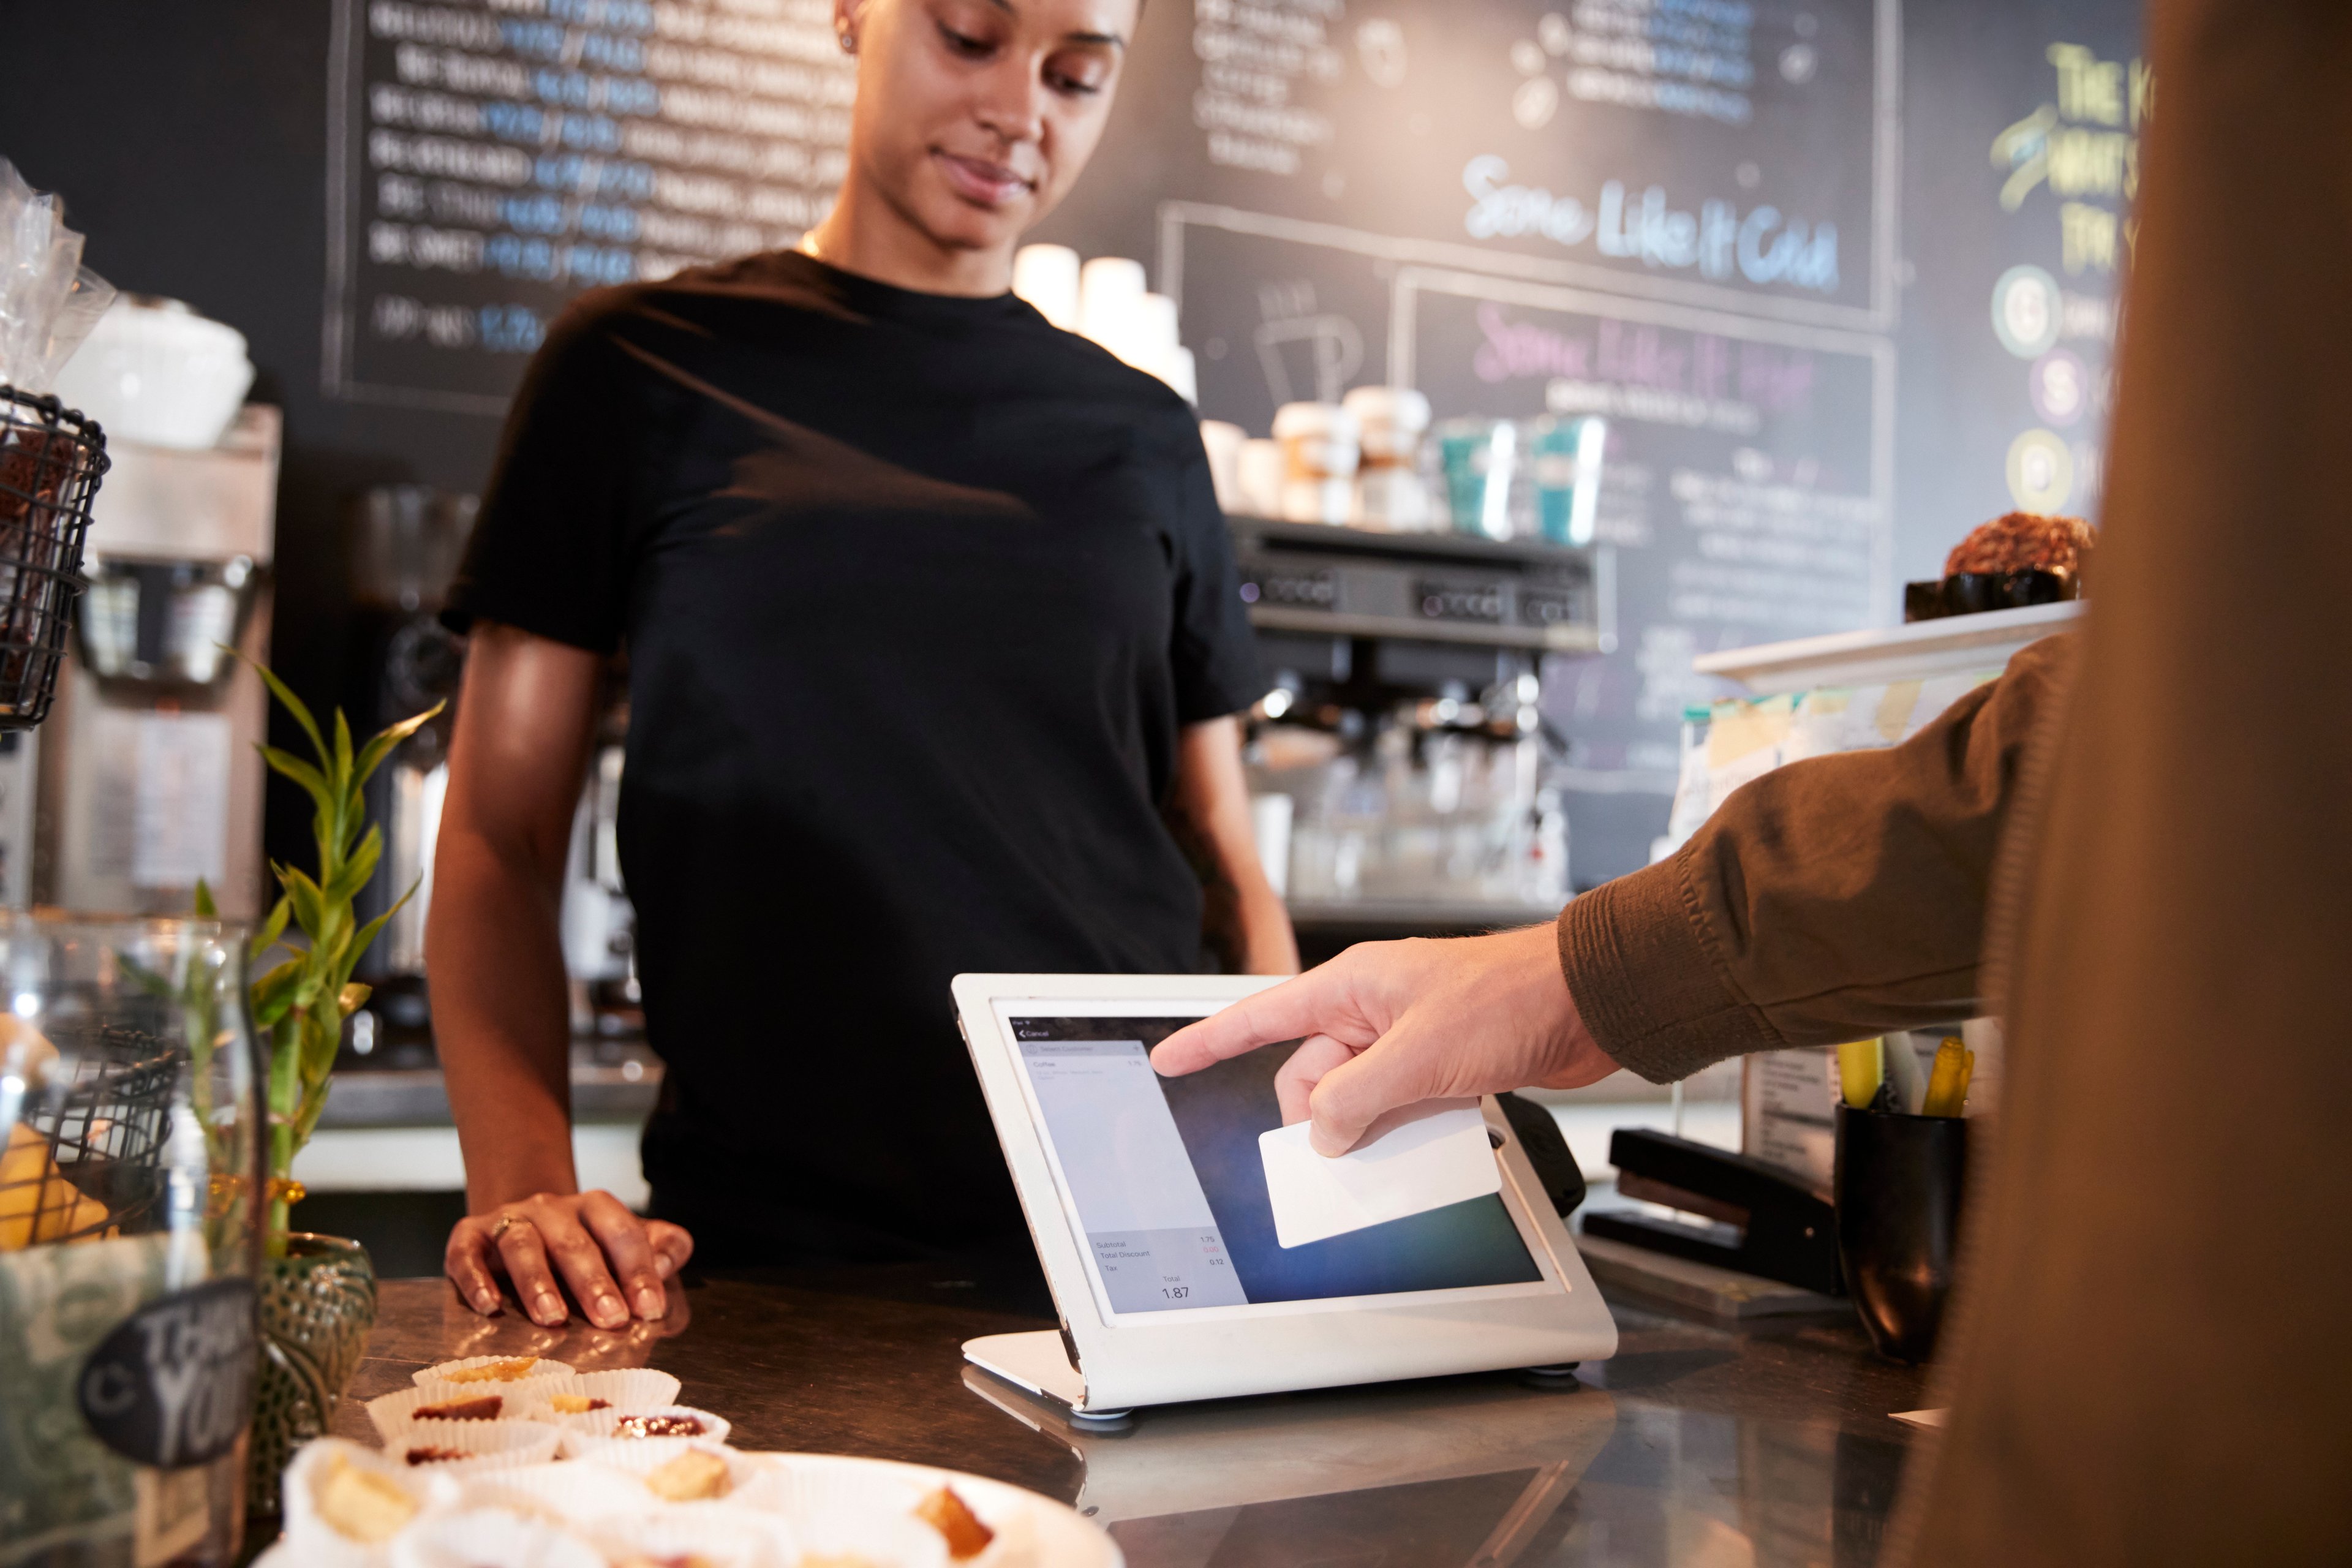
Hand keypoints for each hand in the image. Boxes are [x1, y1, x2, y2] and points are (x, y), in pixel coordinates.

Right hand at [445, 1190, 692, 1328]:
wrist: (521, 1225)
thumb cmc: (584, 1249)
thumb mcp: (628, 1245)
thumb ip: (662, 1249)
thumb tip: (667, 1264)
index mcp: (595, 1208)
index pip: (622, 1231)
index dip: (638, 1270)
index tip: (650, 1308)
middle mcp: (551, 1208)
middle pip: (574, 1241)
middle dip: (594, 1282)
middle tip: (612, 1319)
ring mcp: (508, 1219)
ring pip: (523, 1244)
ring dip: (538, 1282)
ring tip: (553, 1318)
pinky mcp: (468, 1236)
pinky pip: (467, 1254)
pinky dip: (476, 1280)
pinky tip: (488, 1307)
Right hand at [1151, 925, 1616, 1154]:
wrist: (1589, 1003)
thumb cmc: (1509, 998)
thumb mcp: (1418, 1056)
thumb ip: (1355, 1097)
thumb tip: (1321, 1132)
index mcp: (1352, 987)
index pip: (1261, 1017)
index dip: (1210, 1042)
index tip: (1171, 1060)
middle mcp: (1374, 1010)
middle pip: (1312, 1075)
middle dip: (1321, 1115)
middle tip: (1346, 1142)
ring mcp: (1409, 1039)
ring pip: (1359, 1098)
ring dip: (1370, 1128)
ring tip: (1400, 1140)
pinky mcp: (1444, 1065)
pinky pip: (1401, 1106)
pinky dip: (1406, 1129)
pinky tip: (1430, 1141)